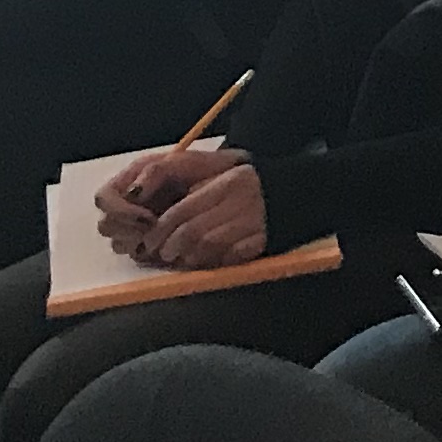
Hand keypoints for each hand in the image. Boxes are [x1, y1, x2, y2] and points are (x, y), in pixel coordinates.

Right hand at [94, 145, 218, 246]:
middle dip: (127, 230)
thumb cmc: (201, 169)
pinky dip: (149, 253)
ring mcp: (136, 226)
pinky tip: (167, 246)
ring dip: (137, 243)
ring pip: (119, 243)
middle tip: (155, 230)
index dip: (119, 210)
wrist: (224, 182)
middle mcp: (127, 204)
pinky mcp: (148, 243)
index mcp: (129, 181)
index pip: (104, 199)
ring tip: (163, 238)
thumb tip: (133, 194)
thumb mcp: (180, 162)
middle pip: (106, 226)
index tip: (148, 217)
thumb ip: (154, 172)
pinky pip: (137, 255)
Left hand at [134, 158, 268, 270]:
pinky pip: (229, 257)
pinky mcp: (263, 240)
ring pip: (207, 247)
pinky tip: (206, 262)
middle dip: (169, 247)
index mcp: (226, 183)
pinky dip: (213, 262)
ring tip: (181, 259)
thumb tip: (153, 219)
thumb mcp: (220, 179)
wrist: (293, 194)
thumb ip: (191, 196)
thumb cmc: (248, 188)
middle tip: (161, 253)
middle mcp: (240, 200)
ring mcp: (253, 222)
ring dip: (188, 257)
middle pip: (191, 232)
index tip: (148, 241)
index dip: (159, 230)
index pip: (181, 211)